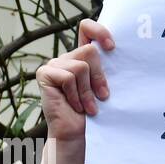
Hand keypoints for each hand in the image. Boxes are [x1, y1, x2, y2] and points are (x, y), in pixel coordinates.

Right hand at [34, 18, 113, 145]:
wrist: (77, 135)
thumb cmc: (94, 114)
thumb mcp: (104, 88)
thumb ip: (106, 70)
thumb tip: (119, 54)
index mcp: (83, 57)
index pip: (87, 28)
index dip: (99, 31)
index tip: (111, 47)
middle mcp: (68, 57)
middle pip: (90, 51)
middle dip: (99, 77)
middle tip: (102, 97)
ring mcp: (55, 64)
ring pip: (81, 66)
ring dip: (88, 91)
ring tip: (88, 107)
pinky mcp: (45, 73)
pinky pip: (68, 77)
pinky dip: (75, 94)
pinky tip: (75, 105)